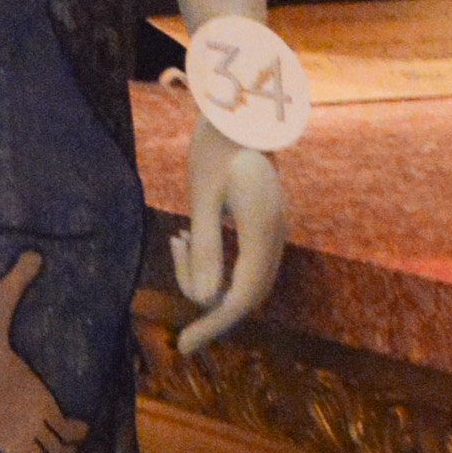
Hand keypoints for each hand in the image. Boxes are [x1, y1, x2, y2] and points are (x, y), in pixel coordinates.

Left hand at [171, 118, 285, 356]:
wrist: (241, 106)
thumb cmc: (216, 143)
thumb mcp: (202, 195)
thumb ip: (205, 247)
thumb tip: (203, 301)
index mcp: (262, 229)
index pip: (239, 297)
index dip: (212, 326)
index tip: (184, 346)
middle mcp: (276, 234)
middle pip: (246, 295)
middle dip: (208, 305)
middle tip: (177, 315)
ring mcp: (275, 229)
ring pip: (244, 278)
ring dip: (206, 274)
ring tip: (175, 241)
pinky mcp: (265, 222)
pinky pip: (243, 259)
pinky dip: (215, 259)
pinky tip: (184, 237)